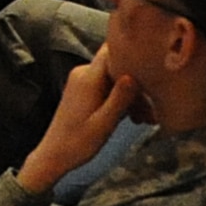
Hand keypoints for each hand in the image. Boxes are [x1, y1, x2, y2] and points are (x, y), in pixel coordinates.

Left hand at [17, 45, 139, 193]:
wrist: (53, 156)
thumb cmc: (77, 143)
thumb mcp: (104, 123)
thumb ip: (119, 98)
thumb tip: (134, 75)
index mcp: (88, 78)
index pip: (112, 49)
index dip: (132, 54)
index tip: (152, 68)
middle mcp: (84, 74)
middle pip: (117, 66)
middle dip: (137, 84)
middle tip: (152, 111)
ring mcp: (82, 82)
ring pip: (115, 79)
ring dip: (131, 96)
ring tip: (146, 119)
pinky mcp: (83, 91)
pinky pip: (107, 88)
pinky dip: (120, 100)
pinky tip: (132, 118)